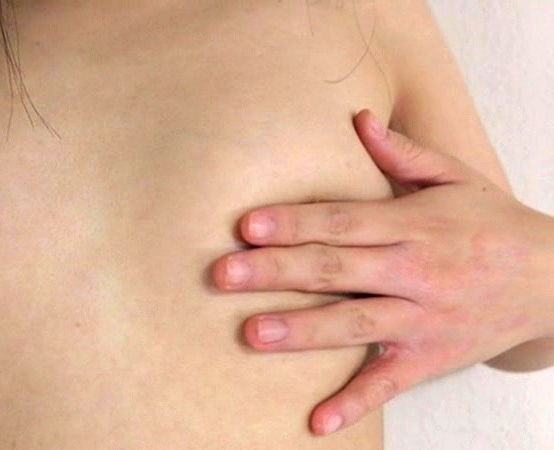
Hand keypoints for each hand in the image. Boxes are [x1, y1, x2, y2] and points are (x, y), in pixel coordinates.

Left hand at [212, 110, 553, 435]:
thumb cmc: (494, 224)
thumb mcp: (456, 177)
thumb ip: (402, 153)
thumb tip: (357, 119)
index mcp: (413, 224)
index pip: (343, 222)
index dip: (295, 223)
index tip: (247, 226)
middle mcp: (414, 271)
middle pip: (337, 270)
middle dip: (277, 272)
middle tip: (223, 276)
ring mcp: (422, 319)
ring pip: (354, 325)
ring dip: (302, 331)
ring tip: (252, 334)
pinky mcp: (430, 357)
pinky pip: (388, 383)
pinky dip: (354, 404)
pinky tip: (317, 423)